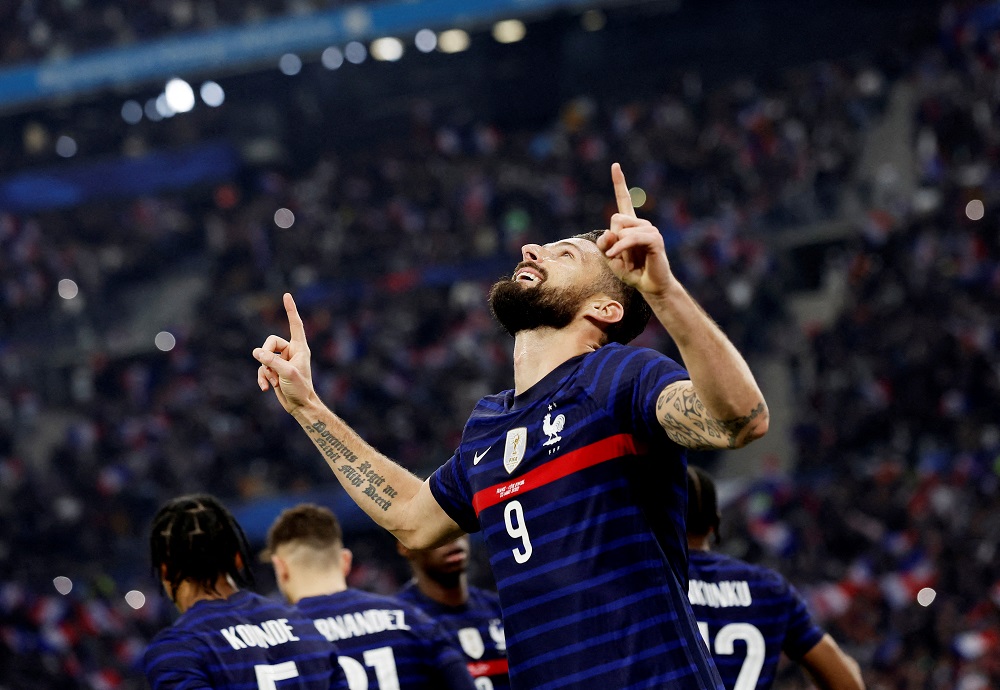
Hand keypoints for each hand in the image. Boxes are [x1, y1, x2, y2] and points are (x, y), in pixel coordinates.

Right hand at [253, 293, 315, 414]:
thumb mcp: (287, 374)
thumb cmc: (300, 388)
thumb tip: (256, 352)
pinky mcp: (274, 370)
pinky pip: (261, 368)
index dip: (290, 310)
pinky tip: (266, 388)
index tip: (286, 295)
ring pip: (263, 357)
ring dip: (266, 371)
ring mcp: (281, 361)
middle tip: (272, 371)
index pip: (295, 324)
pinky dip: (262, 378)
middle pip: (270, 342)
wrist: (300, 406)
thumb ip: (272, 362)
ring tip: (275, 383)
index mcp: (300, 348)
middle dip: (266, 357)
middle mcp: (290, 351)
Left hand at [596, 163, 674, 296]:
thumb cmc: (631, 272)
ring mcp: (650, 230)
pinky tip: (615, 256)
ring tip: (624, 260)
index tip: (616, 165)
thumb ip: (605, 245)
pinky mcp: (655, 239)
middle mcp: (641, 223)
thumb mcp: (610, 259)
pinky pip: (631, 238)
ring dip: (617, 247)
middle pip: (615, 218)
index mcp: (631, 225)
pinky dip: (621, 248)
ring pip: (622, 229)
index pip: (624, 200)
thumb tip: (609, 232)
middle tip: (619, 255)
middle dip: (611, 238)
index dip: (620, 183)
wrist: (650, 286)